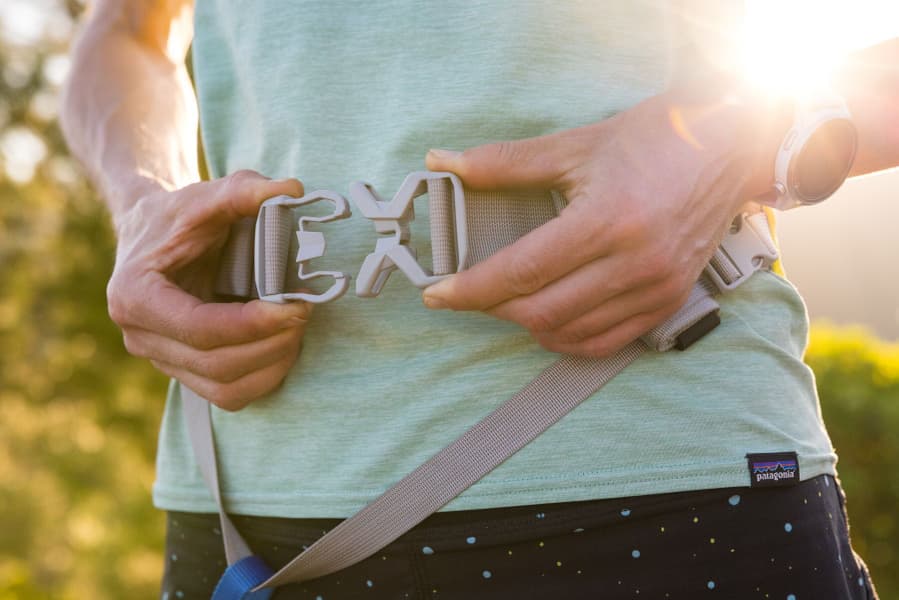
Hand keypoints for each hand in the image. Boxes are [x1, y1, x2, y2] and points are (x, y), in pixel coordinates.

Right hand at [107, 170, 308, 410]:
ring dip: (271, 364)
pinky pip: (228, 394)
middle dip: (270, 344)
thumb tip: (292, 190)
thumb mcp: (206, 196)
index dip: (251, 324)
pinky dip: (263, 378)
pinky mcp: (183, 371)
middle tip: (304, 313)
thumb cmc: (178, 217)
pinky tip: (284, 347)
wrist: (151, 236)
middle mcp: (140, 336)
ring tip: (297, 330)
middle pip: (215, 363)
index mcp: (135, 295)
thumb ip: (244, 190)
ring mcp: (161, 360)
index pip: (198, 327)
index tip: (295, 307)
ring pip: (224, 388)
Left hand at [423, 92, 772, 357]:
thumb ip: (504, 162)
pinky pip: (606, 342)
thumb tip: (443, 162)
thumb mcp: (575, 145)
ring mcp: (656, 288)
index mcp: (606, 220)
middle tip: (469, 293)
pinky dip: (567, 339)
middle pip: (540, 311)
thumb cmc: (653, 139)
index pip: (521, 271)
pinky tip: (547, 321)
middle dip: (492, 308)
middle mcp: (634, 262)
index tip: (436, 295)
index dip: (471, 289)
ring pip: (570, 332)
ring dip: (526, 323)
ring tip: (505, 301)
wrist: (732, 146)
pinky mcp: (669, 301)